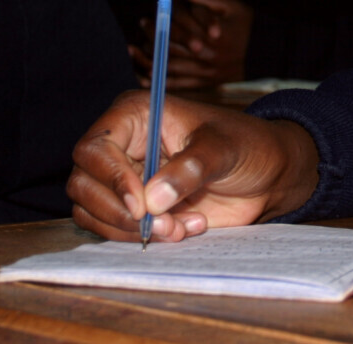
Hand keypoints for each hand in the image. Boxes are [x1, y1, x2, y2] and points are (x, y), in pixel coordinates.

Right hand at [68, 91, 319, 242]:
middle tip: (166, 225)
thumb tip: (153, 198)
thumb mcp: (225, 149)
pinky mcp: (134, 206)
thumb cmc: (248, 146)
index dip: (111, 179)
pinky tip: (185, 228)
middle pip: (84, 184)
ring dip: (132, 230)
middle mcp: (121, 146)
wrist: (268, 174)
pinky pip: (114, 229)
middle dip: (123, 213)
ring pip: (94, 212)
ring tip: (180, 228)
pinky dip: (143, 237)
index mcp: (136, 115)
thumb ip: (191, 168)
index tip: (143, 206)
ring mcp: (124, 178)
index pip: (94, 148)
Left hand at [130, 0, 250, 87]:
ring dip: (149, 60)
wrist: (265, 55)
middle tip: (136, 34)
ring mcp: (206, 71)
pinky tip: (145, 77)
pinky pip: (179, 85)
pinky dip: (160, 82)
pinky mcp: (206, 83)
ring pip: (171, 67)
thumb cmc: (248, 27)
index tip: (144, 19)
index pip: (177, 29)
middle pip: (171, 48)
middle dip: (150, 41)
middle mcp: (208, 55)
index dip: (158, 25)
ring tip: (133, 52)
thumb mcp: (233, 6)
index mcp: (212, 36)